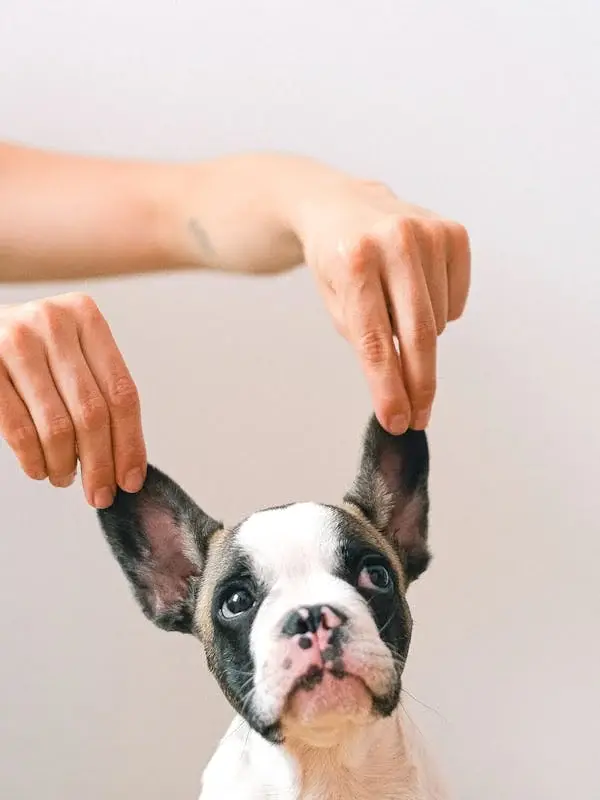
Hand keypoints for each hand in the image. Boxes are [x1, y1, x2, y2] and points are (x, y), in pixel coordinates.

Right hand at [0, 293, 145, 506]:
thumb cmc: (34, 347)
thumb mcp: (72, 349)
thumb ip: (100, 389)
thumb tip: (127, 461)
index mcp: (85, 316)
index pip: (122, 393)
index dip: (130, 444)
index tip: (131, 480)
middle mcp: (53, 323)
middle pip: (93, 413)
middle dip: (100, 464)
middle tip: (100, 494)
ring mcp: (15, 343)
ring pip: (57, 426)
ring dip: (65, 465)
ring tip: (65, 478)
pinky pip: (18, 429)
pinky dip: (34, 460)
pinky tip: (40, 469)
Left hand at [299, 179, 470, 432]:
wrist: (339, 205)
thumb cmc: (336, 261)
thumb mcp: (335, 302)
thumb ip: (367, 342)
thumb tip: (401, 391)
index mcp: (353, 261)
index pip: (375, 341)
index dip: (388, 388)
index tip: (398, 421)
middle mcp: (393, 241)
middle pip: (417, 334)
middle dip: (419, 384)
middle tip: (419, 416)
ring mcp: (428, 232)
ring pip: (438, 322)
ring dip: (419, 336)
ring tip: (394, 308)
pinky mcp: (452, 232)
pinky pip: (456, 301)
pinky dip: (440, 311)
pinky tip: (416, 290)